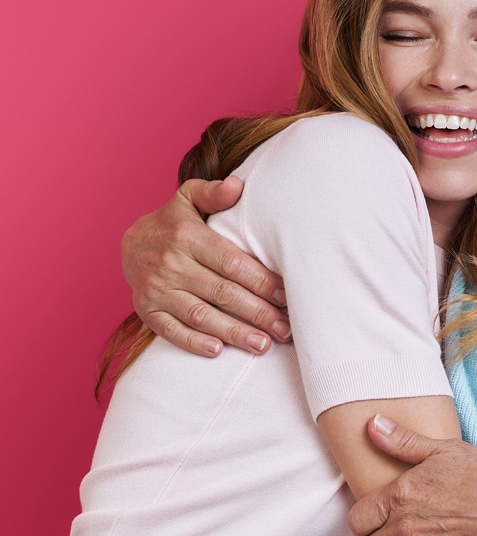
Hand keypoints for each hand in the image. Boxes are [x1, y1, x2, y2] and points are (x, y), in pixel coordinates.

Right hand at [121, 177, 290, 355]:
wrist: (130, 244)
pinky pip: (171, 330)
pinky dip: (194, 342)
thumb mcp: (188, 198)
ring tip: (264, 345)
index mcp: (187, 236)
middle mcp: (171, 264)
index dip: (261, 281)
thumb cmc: (173, 223)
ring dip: (234, 332)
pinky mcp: (147, 310)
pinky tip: (219, 350)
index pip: (231, 263)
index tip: (287, 296)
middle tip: (286, 329)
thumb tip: (238, 186)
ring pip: (202, 315)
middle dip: (258, 313)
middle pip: (223, 293)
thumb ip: (213, 192)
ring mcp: (157, 289)